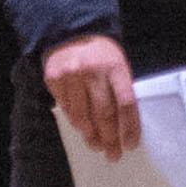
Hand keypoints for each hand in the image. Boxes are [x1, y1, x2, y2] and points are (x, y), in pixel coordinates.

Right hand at [42, 34, 140, 161]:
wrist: (72, 32)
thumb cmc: (101, 54)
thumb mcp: (117, 64)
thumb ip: (121, 88)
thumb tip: (126, 125)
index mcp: (115, 66)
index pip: (126, 102)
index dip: (130, 126)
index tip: (131, 144)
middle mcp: (92, 71)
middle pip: (104, 113)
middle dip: (110, 138)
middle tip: (113, 154)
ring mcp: (71, 76)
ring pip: (82, 116)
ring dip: (91, 136)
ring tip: (97, 146)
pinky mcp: (54, 80)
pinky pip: (66, 109)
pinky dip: (76, 123)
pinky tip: (82, 129)